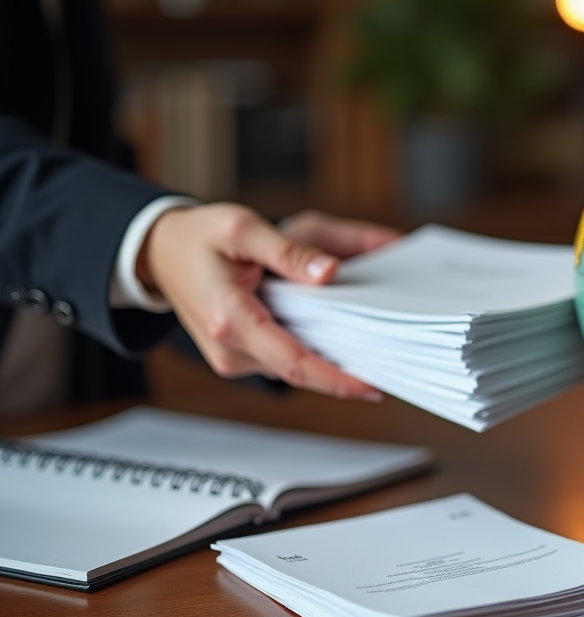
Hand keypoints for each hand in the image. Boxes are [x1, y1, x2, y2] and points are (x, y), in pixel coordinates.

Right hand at [137, 203, 399, 399]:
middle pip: (300, 372)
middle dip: (343, 372)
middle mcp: (229, 349)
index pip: (294, 362)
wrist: (159, 252)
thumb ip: (290, 251)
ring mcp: (231, 358)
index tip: (371, 388)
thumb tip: (329, 273)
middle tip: (389, 364)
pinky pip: (283, 361)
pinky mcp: (238, 357)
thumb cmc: (198, 238)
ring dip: (329, 361)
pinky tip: (336, 337)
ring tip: (369, 345)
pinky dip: (311, 352)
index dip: (336, 379)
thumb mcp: (244, 229)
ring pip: (293, 369)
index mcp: (230, 320)